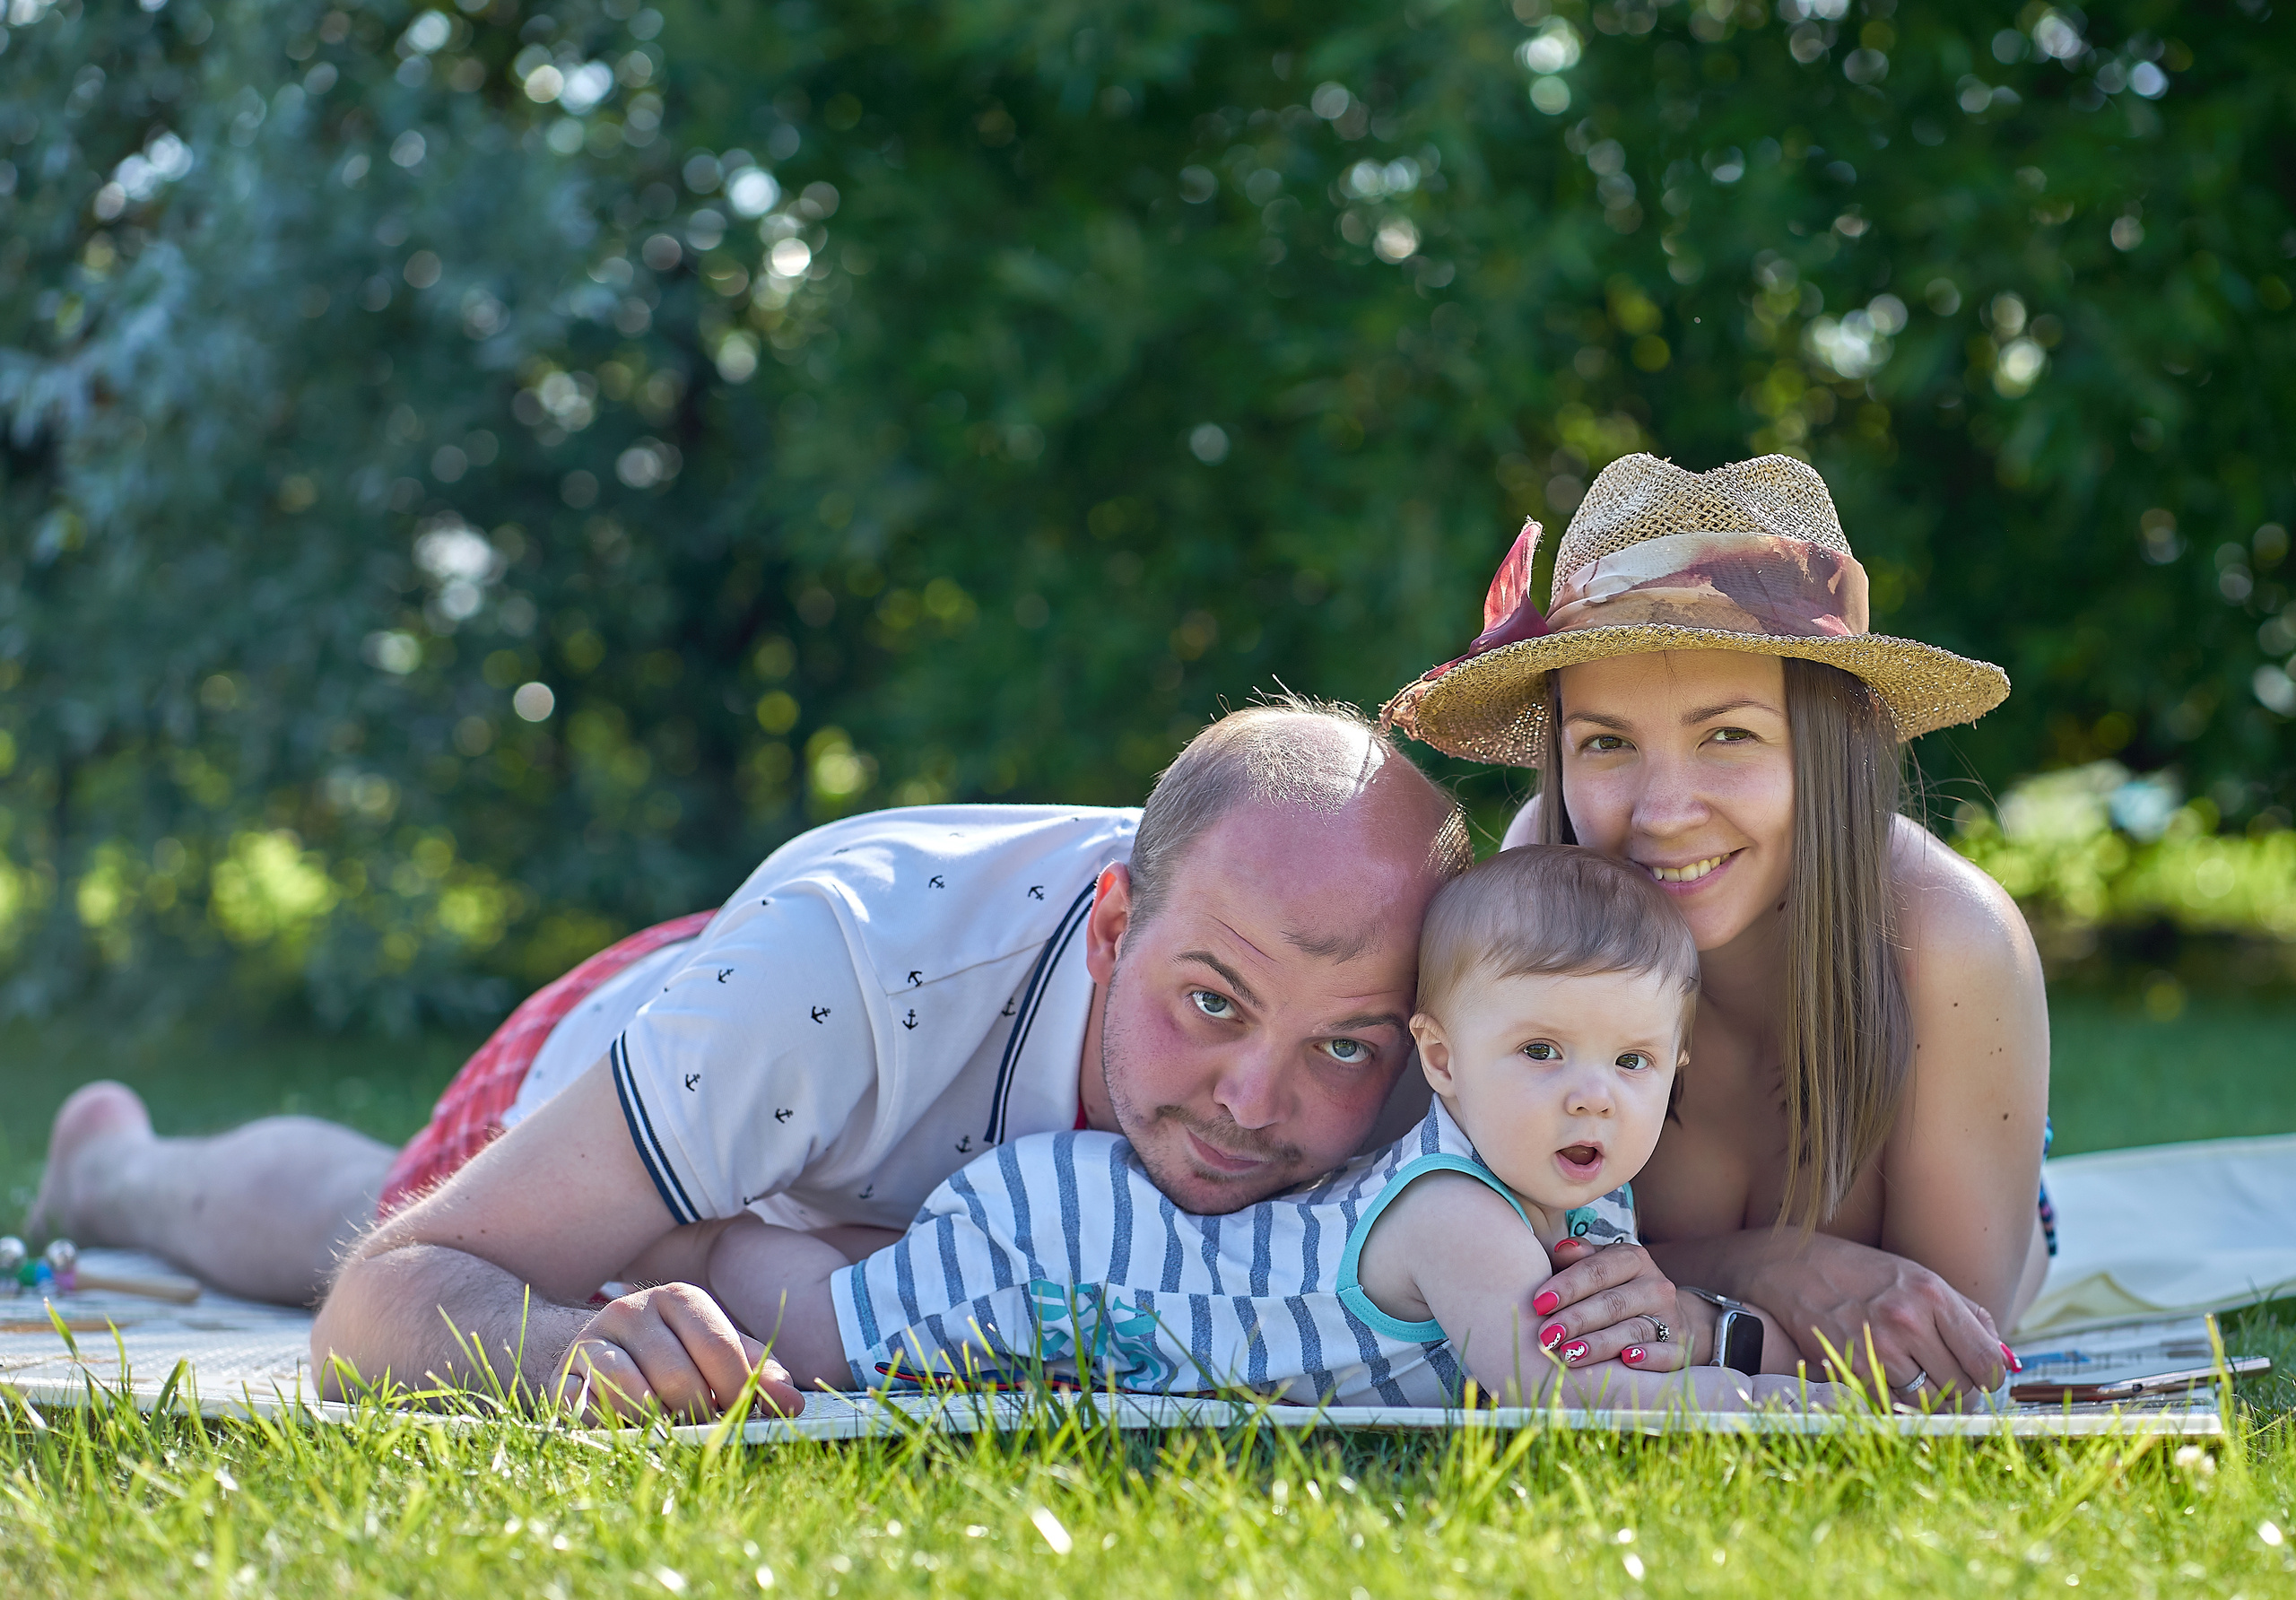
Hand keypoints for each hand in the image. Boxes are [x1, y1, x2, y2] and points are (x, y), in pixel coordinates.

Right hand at [554, 1282, 802, 1421]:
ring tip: (668, 1428)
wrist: (600, 1355)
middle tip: (703, 1429)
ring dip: (656, 1424)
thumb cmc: (674, 1358)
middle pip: (678, 1377)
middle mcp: (633, 1309)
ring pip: (633, 1393)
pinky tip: (626, 1428)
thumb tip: (793, 1403)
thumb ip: (758, 1372)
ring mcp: (592, 1340)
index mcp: (680, 1298)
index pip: (719, 1347)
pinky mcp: (562, 1375)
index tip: (743, 1415)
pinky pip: (588, 1410)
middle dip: (698, 1415)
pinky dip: (612, 1427)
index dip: (737, 1390)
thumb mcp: (718, 1355)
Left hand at [1530, 1238, 1692, 1373]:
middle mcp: (1655, 1286)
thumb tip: (1561, 1250)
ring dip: (1600, 1343)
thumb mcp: (1601, 1265)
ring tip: (1570, 1354)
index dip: (1567, 1286)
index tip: (1539, 1303)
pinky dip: (1650, 1358)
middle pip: (1612, 1303)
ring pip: (1633, 1330)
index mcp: (1633, 1259)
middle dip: (1576, 1319)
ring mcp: (1670, 1317)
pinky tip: (1627, 1361)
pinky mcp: (1680, 1347)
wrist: (1670, 1315)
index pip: (1597, 1270)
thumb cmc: (1617, 1288)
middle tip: (1547, 1335)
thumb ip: (1579, 1259)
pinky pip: (1668, 1354)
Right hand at [1753, 1233, 2009, 1408]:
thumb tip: (2006, 1360)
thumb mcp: (1917, 1277)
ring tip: (1919, 1381)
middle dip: (1963, 1394)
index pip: (1987, 1361)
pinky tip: (1889, 1380)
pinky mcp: (1851, 1369)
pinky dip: (1898, 1399)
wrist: (1790, 1267)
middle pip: (1962, 1388)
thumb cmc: (1860, 1272)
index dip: (1991, 1379)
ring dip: (1931, 1400)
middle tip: (1951, 1386)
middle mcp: (1908, 1321)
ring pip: (1929, 1402)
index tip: (1982, 1379)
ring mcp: (1878, 1347)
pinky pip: (1894, 1403)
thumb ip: (1966, 1316)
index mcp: (1931, 1294)